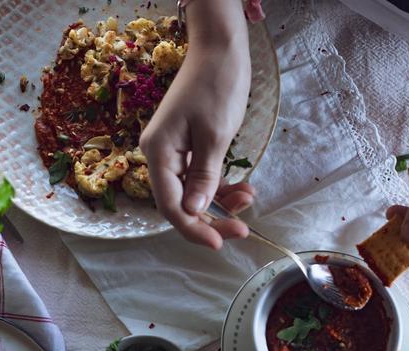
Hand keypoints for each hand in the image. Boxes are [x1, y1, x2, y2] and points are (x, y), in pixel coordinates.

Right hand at [140, 4, 251, 249]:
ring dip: (222, 203)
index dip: (193, 229)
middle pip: (182, 204)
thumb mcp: (215, 135)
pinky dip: (223, 187)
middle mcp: (161, 157)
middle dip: (212, 219)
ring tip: (249, 199)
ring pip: (195, 194)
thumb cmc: (217, 84)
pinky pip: (203, 179)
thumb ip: (204, 176)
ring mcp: (175, 154)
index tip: (220, 243)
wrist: (221, 48)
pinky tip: (246, 189)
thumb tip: (194, 211)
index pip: (171, 206)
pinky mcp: (190, 150)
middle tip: (242, 229)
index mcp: (158, 153)